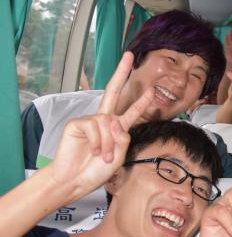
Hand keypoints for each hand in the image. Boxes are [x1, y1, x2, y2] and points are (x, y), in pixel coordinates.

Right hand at [45, 52, 154, 199]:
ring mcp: (90, 120)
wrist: (74, 180)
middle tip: (128, 56)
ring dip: (107, 143)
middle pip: (113, 92)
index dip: (142, 102)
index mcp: (116, 129)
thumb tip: (113, 120)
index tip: (151, 91)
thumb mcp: (118, 155)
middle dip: (121, 73)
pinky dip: (97, 142)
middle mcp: (103, 121)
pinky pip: (94, 127)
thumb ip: (122, 137)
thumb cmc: (95, 170)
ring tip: (101, 157)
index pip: (131, 113)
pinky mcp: (77, 123)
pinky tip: (91, 151)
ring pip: (108, 123)